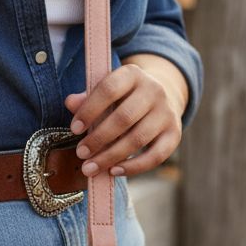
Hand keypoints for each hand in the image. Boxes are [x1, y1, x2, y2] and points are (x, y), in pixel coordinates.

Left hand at [64, 57, 187, 177]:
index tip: (74, 129)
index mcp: (132, 74)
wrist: (161, 97)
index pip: (109, 89)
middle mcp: (154, 90)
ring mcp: (167, 112)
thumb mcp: (106, 91)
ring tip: (91, 167)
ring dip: (111, 156)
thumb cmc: (123, 97)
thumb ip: (87, 98)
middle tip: (81, 153)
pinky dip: (134, 167)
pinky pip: (156, 155)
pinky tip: (114, 171)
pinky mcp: (174, 133)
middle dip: (99, 138)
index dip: (89, 110)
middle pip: (124, 117)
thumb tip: (70, 103)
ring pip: (138, 139)